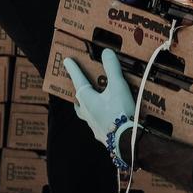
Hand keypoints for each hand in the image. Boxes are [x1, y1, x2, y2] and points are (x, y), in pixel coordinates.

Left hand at [63, 50, 138, 167]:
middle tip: (81, 86)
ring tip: (93, 103)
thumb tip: (106, 52)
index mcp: (87, 99)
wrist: (125, 140)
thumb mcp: (118, 86)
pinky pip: (96, 124)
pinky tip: (106, 119)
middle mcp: (86, 112)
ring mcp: (92, 125)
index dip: (73, 69)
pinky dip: (99, 119)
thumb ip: (112, 68)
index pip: (78, 80)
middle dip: (79, 92)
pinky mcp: (101, 135)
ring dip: (87, 107)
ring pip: (85, 113)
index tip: (66, 61)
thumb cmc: (120, 111)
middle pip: (79, 100)